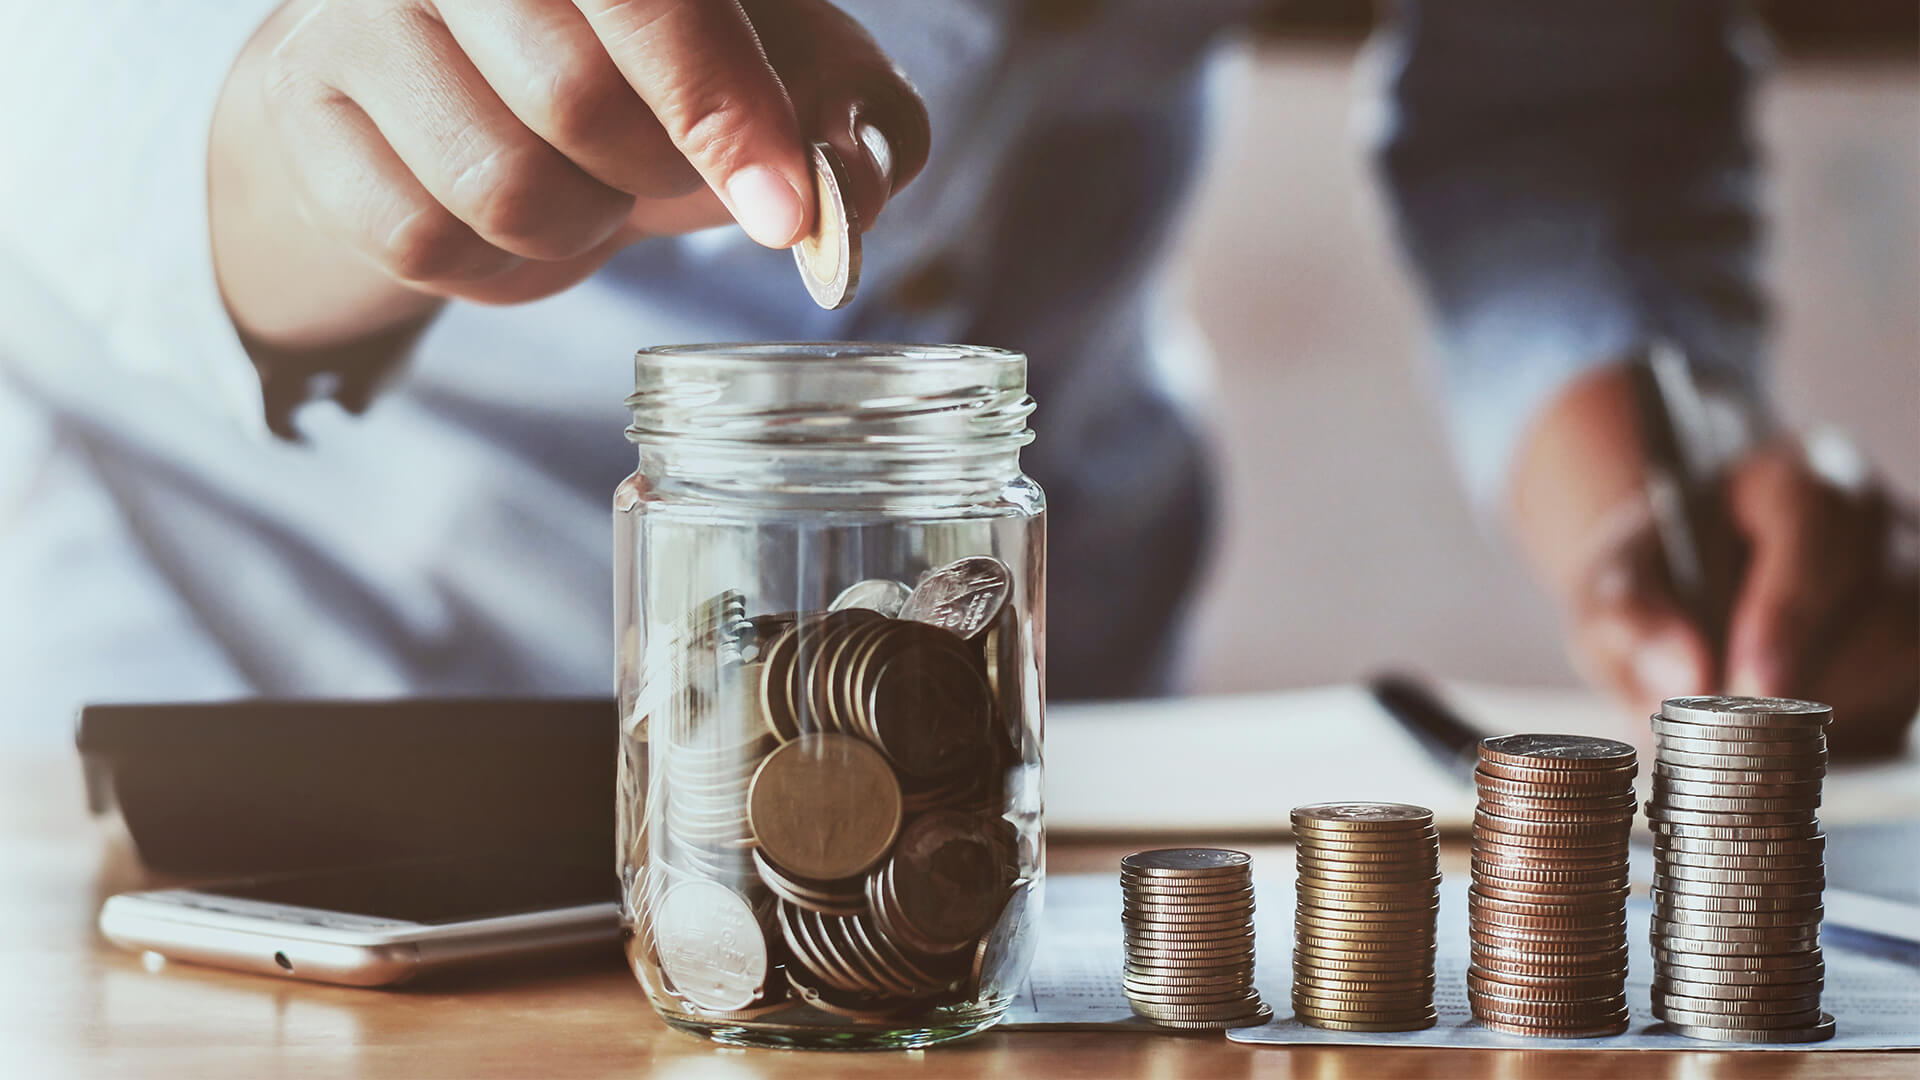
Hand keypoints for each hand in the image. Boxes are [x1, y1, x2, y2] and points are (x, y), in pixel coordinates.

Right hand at [210, 0, 927, 351]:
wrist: (448, 78)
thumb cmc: (629, 59)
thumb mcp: (759, 59)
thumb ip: (839, 104)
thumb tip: (868, 178)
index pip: (657, 5)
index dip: (727, 114)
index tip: (786, 214)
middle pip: (578, 104)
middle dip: (649, 178)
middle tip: (657, 172)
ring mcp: (359, 12)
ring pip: (502, 188)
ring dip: (574, 227)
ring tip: (577, 186)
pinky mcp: (302, 103)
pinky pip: (426, 240)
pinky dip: (493, 264)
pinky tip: (498, 210)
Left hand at [1511, 366, 1918, 755]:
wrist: (1682, 591)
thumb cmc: (1651, 576)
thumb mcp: (1612, 582)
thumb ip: (1630, 614)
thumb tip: (1682, 674)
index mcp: (1793, 477)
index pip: (1814, 523)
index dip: (1788, 610)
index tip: (1750, 683)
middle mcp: (1870, 521)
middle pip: (1880, 599)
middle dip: (1809, 677)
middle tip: (1740, 731)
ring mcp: (1906, 581)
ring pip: (1903, 653)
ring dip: (1830, 709)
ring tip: (1753, 731)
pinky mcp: (1913, 644)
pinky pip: (1904, 697)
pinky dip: (1851, 730)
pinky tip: (1788, 736)